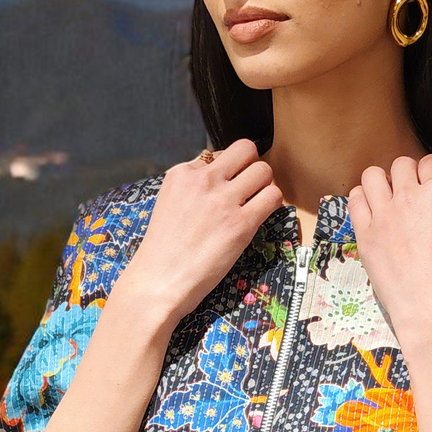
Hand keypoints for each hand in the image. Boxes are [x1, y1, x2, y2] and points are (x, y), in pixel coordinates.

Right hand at [119, 140, 283, 322]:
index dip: (228, 170)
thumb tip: (220, 179)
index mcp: (182, 174)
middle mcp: (203, 180)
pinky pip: (273, 197)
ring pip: (264, 170)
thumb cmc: (163, 251)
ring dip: (265, 185)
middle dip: (251, 166)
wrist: (159, 281)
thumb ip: (192, 188)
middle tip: (249, 188)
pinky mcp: (241, 223)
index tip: (226, 187)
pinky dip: (272, 204)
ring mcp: (223, 200)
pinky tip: (261, 216)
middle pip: (246, 150)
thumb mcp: (169, 203)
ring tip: (256, 203)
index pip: (219, 154)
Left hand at [347, 153, 431, 351]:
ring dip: (381, 182)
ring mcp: (383, 214)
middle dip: (406, 175)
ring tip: (387, 199)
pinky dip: (362, 200)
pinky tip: (371, 213)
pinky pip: (354, 200)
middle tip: (409, 194)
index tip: (430, 184)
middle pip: (401, 164)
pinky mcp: (364, 233)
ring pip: (372, 175)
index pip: (431, 162)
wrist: (431, 311)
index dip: (431, 173)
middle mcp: (409, 197)